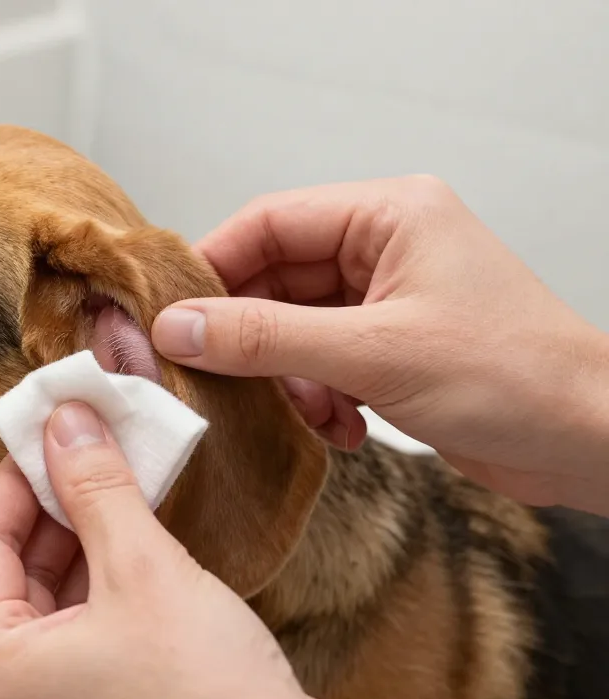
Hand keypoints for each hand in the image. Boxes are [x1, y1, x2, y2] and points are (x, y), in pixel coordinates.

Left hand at [0, 401, 529, 698]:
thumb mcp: (142, 566)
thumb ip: (94, 487)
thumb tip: (66, 425)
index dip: (17, 480)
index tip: (48, 433)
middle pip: (9, 582)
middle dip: (53, 513)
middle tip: (88, 453)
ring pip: (44, 614)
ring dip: (78, 551)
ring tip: (116, 492)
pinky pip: (71, 649)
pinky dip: (96, 598)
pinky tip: (132, 551)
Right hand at [151, 176, 608, 512]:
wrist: (584, 441)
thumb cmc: (514, 378)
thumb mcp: (373, 355)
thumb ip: (266, 338)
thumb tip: (182, 327)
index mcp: (389, 216)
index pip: (269, 222)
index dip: (213, 268)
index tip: (171, 317)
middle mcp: (385, 249)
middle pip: (275, 280)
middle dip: (253, 339)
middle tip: (218, 379)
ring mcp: (386, 300)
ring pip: (292, 329)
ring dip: (289, 380)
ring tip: (313, 414)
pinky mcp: (389, 347)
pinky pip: (319, 363)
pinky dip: (318, 399)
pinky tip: (343, 429)